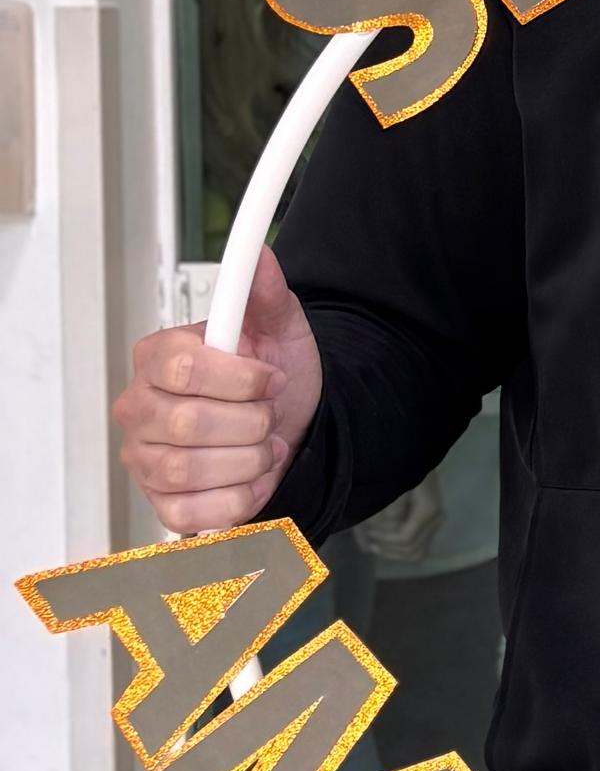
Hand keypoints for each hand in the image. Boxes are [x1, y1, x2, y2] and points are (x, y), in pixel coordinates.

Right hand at [114, 252, 321, 536]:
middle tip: (267, 416)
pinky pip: (194, 513)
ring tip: (262, 446)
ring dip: (248, 460)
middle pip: (187, 423)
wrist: (290, 429)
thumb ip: (265, 295)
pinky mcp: (161, 503)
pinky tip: (252, 478)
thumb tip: (259, 256)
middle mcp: (138, 407)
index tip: (269, 379)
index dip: (240, 379)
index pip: (184, 369)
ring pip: (189, 469)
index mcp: (158, 357)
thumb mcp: (279, 330)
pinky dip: (239, 498)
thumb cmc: (272, 381)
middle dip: (250, 422)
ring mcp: (143, 459)